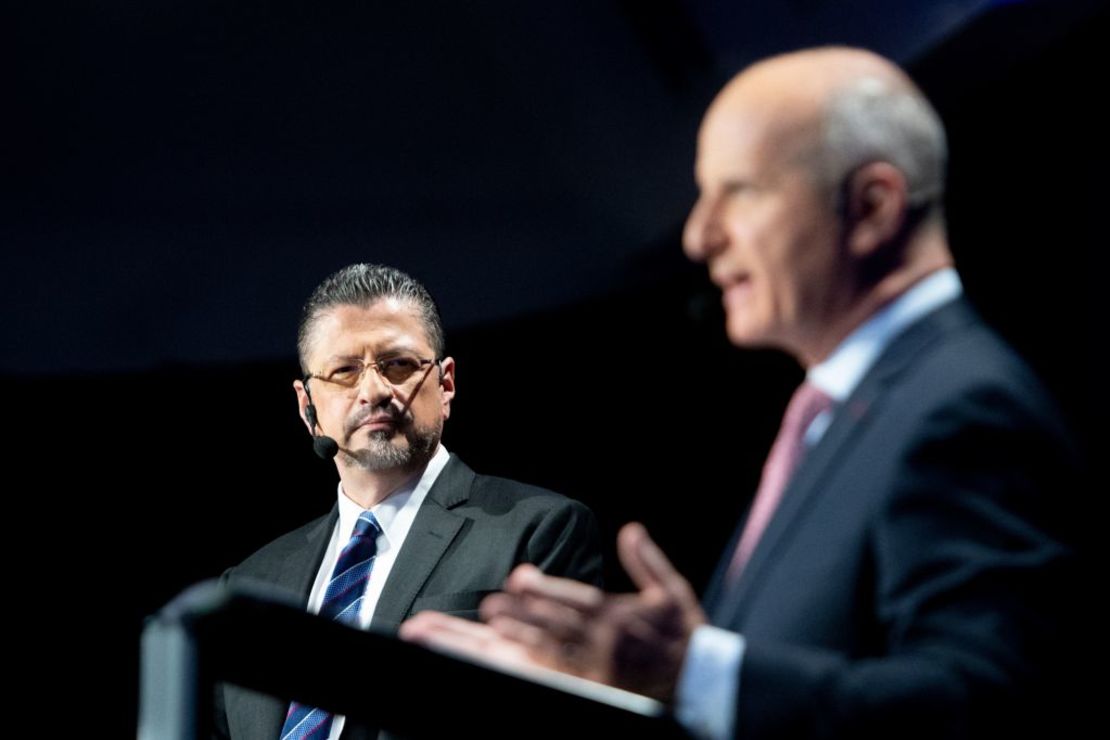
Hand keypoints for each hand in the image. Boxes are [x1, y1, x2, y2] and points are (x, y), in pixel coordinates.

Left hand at [480, 522, 705, 701]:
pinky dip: (541, 662)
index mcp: (623, 615)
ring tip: (496, 626)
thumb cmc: (684, 630)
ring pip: (556, 648)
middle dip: (524, 613)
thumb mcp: (672, 589)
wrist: (699, 677)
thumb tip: (632, 530)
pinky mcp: (600, 683)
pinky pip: (565, 672)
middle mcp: (609, 640)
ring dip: (524, 637)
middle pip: (559, 624)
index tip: (519, 578)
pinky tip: (520, 653)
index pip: (578, 599)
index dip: (547, 589)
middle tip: (491, 604)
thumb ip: (648, 561)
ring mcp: (602, 664)